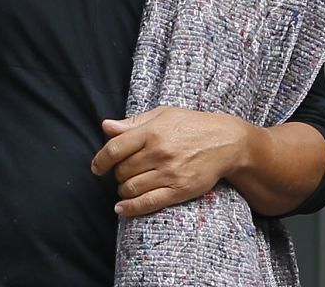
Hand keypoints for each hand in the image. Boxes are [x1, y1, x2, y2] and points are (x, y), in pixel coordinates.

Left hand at [91, 106, 254, 216]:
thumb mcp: (163, 115)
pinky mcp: (179, 189)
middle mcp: (159, 152)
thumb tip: (106, 127)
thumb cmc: (192, 125)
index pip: (115, 149)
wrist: (226, 142)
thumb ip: (133, 123)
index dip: (101, 160)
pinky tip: (122, 208)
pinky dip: (129, 208)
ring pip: (130, 188)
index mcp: (153, 131)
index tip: (98, 167)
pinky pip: (147, 203)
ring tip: (129, 185)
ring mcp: (169, 172)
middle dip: (118, 174)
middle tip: (126, 172)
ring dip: (124, 190)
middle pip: (122, 171)